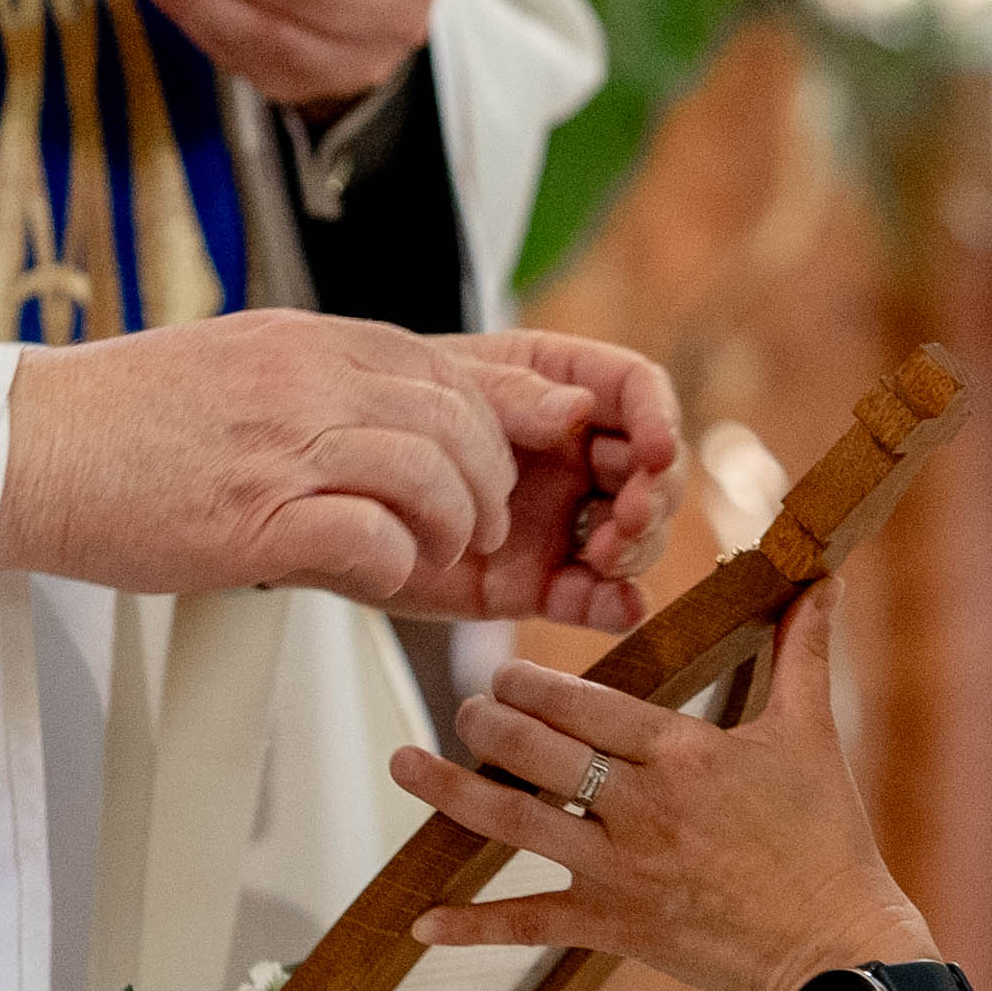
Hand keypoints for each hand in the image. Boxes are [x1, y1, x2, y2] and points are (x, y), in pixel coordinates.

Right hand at [0, 313, 668, 621]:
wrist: (22, 448)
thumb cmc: (117, 421)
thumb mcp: (233, 365)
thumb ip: (314, 381)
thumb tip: (386, 415)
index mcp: (304, 340)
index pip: (442, 364)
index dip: (492, 418)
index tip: (501, 459)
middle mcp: (304, 380)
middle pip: (457, 417)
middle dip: (492, 478)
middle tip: (481, 524)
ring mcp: (281, 447)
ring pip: (433, 473)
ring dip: (455, 525)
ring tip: (442, 556)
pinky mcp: (253, 518)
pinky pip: (372, 537)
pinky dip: (394, 565)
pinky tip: (380, 576)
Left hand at [386, 581, 931, 990]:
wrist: (832, 946)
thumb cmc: (827, 838)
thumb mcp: (813, 735)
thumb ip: (804, 652)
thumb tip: (823, 577)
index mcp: (684, 753)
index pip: (589, 706)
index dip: (535, 687)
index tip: (502, 672)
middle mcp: (641, 807)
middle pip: (540, 756)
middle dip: (487, 725)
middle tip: (459, 705)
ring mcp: (620, 870)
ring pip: (518, 826)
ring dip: (453, 793)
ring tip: (403, 764)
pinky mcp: (614, 927)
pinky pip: (530, 924)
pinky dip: (473, 925)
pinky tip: (420, 921)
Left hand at [408, 327, 678, 620]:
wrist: (332, 485)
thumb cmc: (387, 414)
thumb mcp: (443, 386)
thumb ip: (510, 395)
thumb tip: (577, 410)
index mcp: (558, 388)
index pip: (635, 390)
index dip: (659, 418)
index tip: (654, 451)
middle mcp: (574, 455)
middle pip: (650, 470)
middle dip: (653, 495)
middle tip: (628, 516)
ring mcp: (560, 520)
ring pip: (633, 535)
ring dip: (637, 548)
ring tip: (603, 554)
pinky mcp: (536, 580)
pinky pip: (590, 597)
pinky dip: (614, 604)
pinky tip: (619, 604)